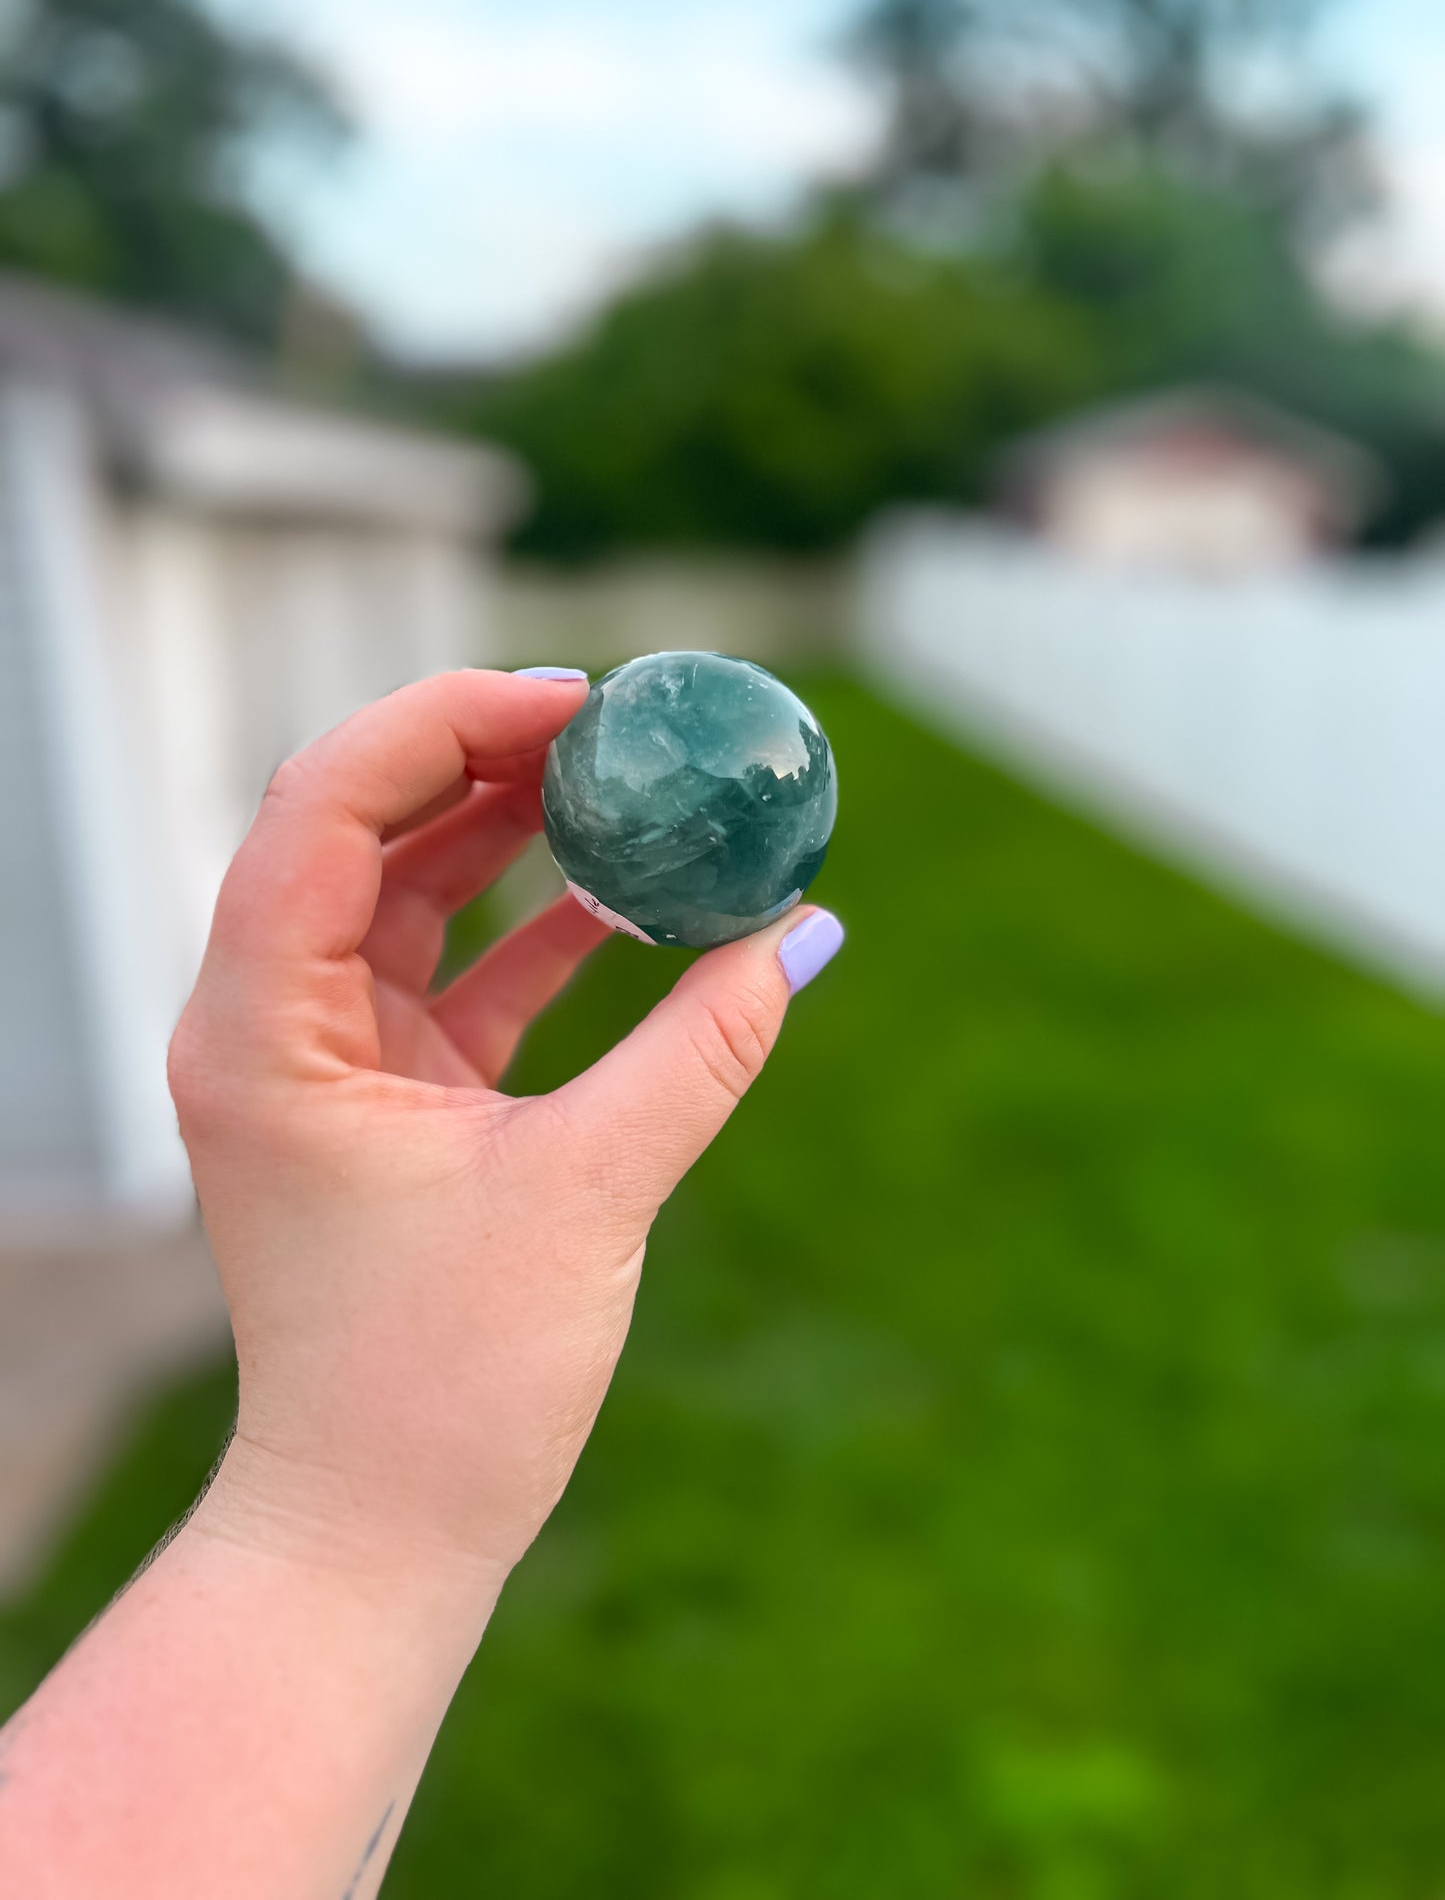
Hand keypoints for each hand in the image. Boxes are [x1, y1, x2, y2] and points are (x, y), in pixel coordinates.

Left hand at [170, 668, 843, 1599]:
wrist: (381, 1534)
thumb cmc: (443, 1385)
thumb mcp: (589, 1195)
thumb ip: (701, 1052)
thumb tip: (805, 934)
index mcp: (264, 1026)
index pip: (323, 804)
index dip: (445, 723)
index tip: (576, 704)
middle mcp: (271, 1023)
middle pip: (363, 826)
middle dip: (486, 756)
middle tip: (615, 720)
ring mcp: (326, 1061)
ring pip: (409, 893)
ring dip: (513, 835)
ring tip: (628, 782)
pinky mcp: (387, 1103)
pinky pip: (457, 976)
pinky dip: (536, 935)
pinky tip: (630, 904)